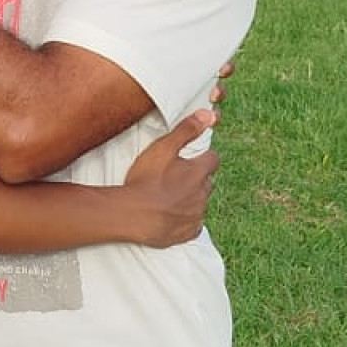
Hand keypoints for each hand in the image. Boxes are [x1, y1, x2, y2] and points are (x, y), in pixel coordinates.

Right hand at [121, 107, 220, 247]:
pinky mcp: (189, 232)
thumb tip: (209, 114)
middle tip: (174, 178)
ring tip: (168, 198)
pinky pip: (193, 224)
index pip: (213, 159)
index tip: (190, 159)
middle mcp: (203, 193)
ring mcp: (197, 214)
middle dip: (196, 179)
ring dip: (190, 199)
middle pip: (207, 182)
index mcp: (200, 172)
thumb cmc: (145, 180)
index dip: (203, 157)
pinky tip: (169, 215)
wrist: (133, 216)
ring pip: (200, 203)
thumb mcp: (163, 148)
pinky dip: (185, 219)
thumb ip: (186, 130)